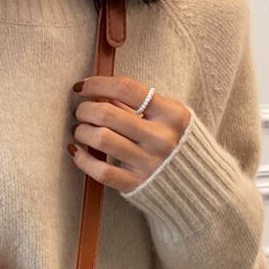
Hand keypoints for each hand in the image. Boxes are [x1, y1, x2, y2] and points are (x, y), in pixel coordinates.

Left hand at [68, 76, 191, 193]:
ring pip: (101, 140)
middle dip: (85, 110)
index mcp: (171, 114)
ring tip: (79, 130)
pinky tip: (75, 151)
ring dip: (82, 132)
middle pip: (108, 114)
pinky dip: (82, 159)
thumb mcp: (166, 118)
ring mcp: (148, 163)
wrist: (193, 184)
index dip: (98, 84)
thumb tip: (98, 92)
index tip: (81, 87)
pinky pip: (101, 170)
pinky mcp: (135, 185)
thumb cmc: (173, 143)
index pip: (126, 88)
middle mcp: (160, 138)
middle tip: (80, 112)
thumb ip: (136, 105)